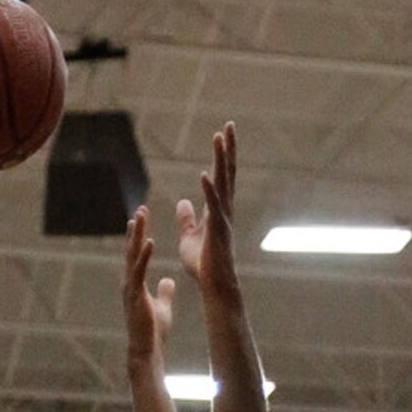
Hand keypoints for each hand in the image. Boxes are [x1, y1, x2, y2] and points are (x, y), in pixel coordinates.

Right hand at [122, 205, 175, 366]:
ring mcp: (130, 288)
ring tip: (141, 216)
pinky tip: (150, 241)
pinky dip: (144, 255)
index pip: (135, 255)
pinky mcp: (135, 295)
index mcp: (135, 284)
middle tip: (140, 209)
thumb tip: (168, 281)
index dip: (138, 237)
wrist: (146, 350)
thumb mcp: (162, 306)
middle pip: (131, 250)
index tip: (141, 218)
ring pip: (132, 256)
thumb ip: (164, 292)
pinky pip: (139, 271)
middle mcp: (129, 282)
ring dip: (137, 235)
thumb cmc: (153, 332)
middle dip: (136, 230)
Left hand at [176, 124, 239, 296]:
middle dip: (228, 148)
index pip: (221, 176)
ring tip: (219, 137)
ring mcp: (222, 219)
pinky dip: (208, 191)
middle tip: (229, 124)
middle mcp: (223, 210)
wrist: (214, 286)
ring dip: (220, 160)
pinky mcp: (216, 231)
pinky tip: (203, 174)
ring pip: (222, 183)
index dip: (222, 155)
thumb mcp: (189, 236)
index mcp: (218, 209)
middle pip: (227, 172)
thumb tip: (182, 202)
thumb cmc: (203, 265)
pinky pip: (212, 207)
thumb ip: (187, 218)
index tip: (223, 133)